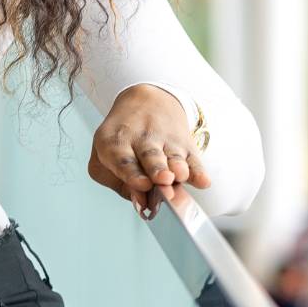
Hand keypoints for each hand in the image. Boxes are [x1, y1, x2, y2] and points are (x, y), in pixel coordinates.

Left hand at [87, 83, 211, 218]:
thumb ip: (120, 184)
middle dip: (157, 170)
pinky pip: (193, 159)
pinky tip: (203, 181)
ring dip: (178, 169)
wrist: (145, 102)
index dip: (132, 173)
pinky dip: (198, 171)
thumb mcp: (104, 157)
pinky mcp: (184, 143)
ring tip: (179, 176)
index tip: (143, 185)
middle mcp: (140, 139)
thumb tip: (142, 204)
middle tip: (164, 181)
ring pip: (173, 157)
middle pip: (150, 157)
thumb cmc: (121, 140)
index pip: (122, 159)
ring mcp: (165, 140)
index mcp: (114, 142)